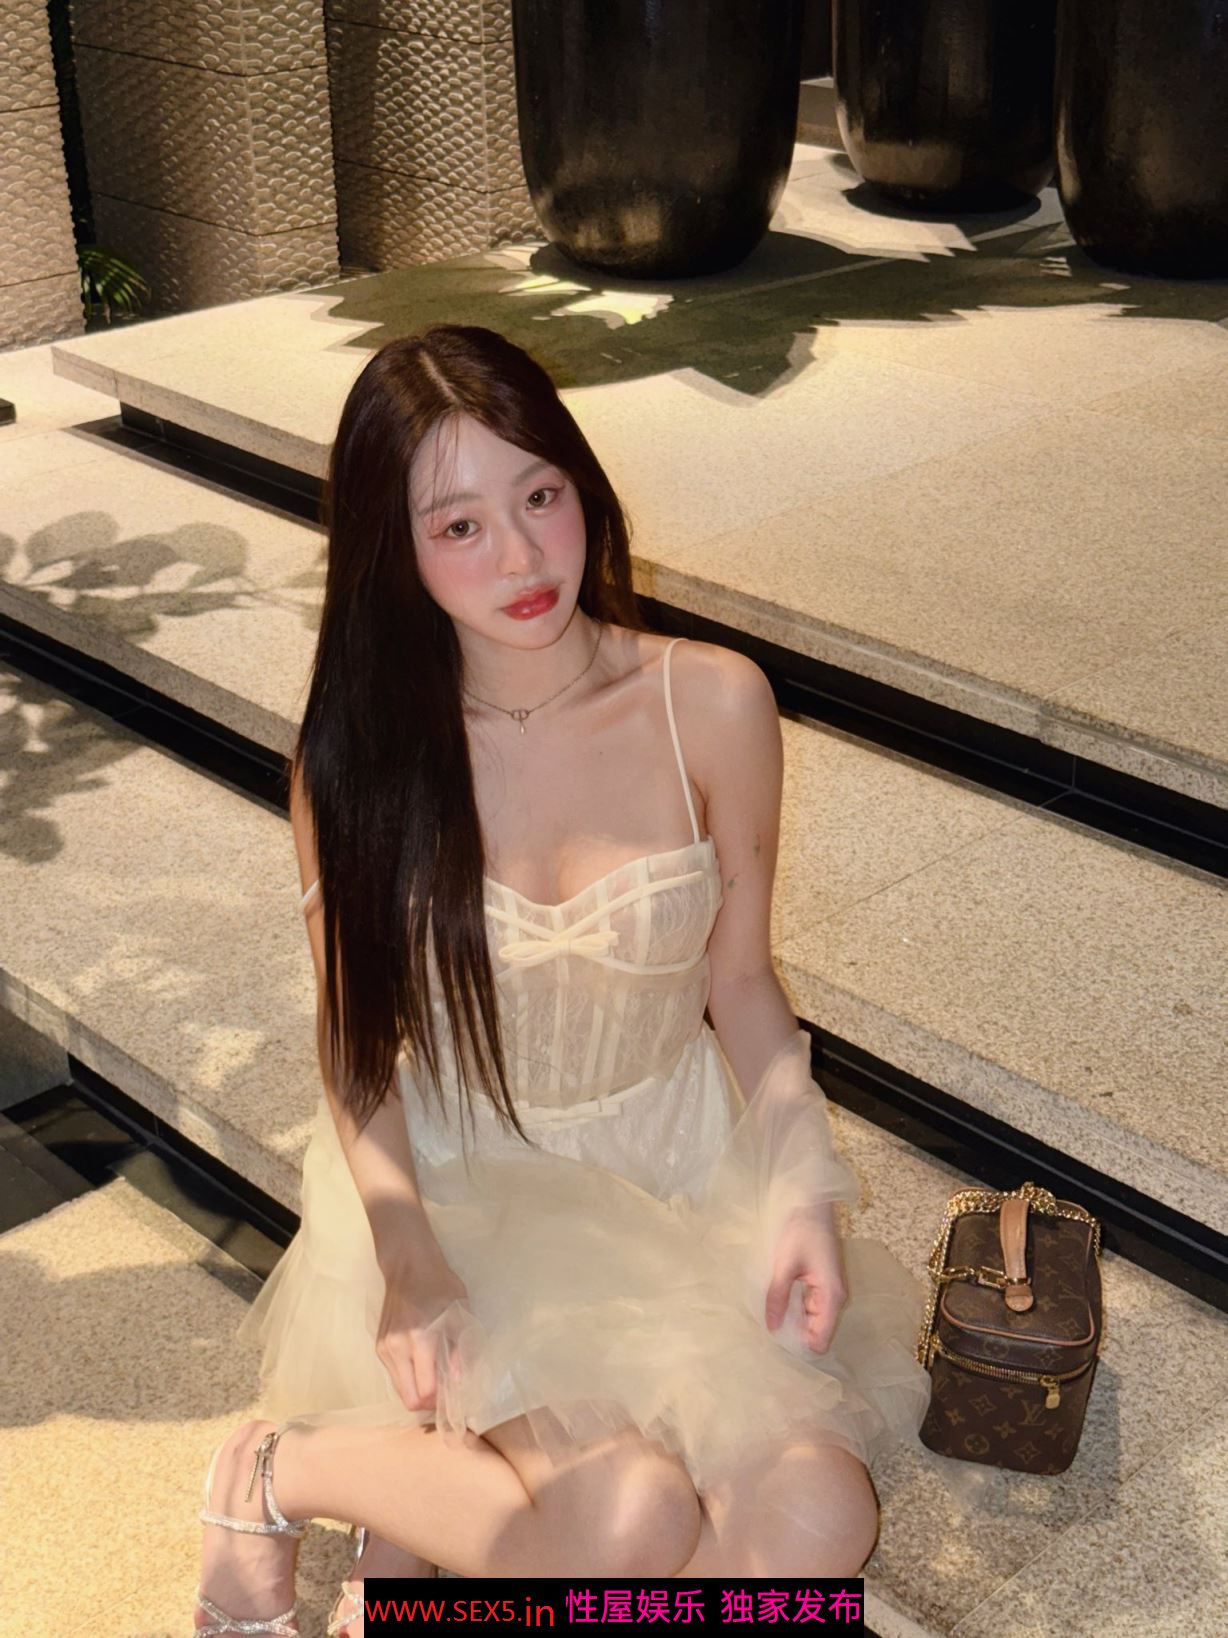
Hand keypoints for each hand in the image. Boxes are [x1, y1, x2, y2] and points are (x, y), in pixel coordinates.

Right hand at [375, 1247, 471, 1412]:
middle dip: (427, 1401)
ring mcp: (383, 1348)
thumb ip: (460, 1350)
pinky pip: (394, 1375)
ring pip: (400, 1390)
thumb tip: (458, 1381)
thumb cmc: (440, 1286)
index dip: (440, 1399)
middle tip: (444, 1390)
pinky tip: (421, 1364)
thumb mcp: (460, 1314)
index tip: (454, 1393)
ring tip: (434, 1376)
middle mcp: (397, 1348)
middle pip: (408, 1398)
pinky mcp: (378, 1347)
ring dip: (416, 1390)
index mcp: (420, 1340)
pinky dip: (408, 1378)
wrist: (408, 1266)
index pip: (424, 1391)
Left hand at [764, 1202, 848, 1355]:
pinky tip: (779, 1303)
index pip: (821, 1339)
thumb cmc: (800, 1231)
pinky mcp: (823, 1282)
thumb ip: (778, 1297)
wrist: (812, 1204)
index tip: (778, 1346)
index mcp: (831, 1296)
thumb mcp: (784, 1265)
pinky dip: (796, 1307)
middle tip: (769, 1332)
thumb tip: (772, 1328)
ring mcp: (831, 1290)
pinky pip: (811, 1305)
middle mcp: (836, 1297)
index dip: (801, 1347)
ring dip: (795, 1320)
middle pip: (817, 1331)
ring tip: (771, 1317)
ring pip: (813, 1319)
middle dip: (796, 1334)